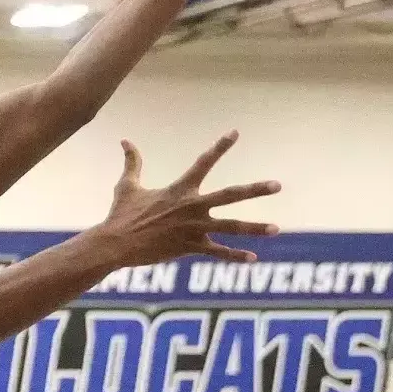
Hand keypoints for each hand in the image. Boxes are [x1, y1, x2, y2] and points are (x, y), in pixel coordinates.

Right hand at [93, 131, 279, 266]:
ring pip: (231, 227)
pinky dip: (235, 256)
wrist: (115, 244)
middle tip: (277, 185)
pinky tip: (253, 258)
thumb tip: (124, 140)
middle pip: (230, 195)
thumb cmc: (121, 214)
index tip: (235, 132)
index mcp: (179, 189)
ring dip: (255, 228)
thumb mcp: (127, 185)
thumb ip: (132, 162)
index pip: (204, 162)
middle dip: (255, 190)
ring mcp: (193, 228)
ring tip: (276, 228)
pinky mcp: (190, 247)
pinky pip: (217, 252)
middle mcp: (191, 206)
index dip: (220, 146)